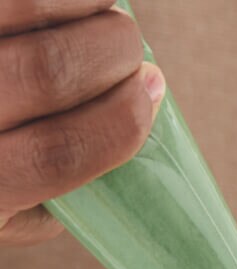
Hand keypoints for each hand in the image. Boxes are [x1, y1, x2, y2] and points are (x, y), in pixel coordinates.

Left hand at [0, 0, 163, 247]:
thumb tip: (136, 110)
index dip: (120, 122)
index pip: (56, 153)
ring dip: (90, 3)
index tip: (152, 92)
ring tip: (106, 11)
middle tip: (130, 52)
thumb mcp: (16, 212)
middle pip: (48, 71)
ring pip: (27, 6)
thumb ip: (70, 181)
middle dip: (114, 54)